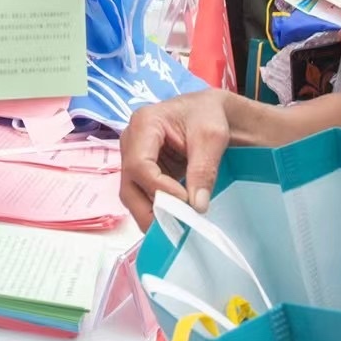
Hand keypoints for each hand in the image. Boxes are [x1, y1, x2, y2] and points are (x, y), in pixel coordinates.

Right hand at [120, 89, 232, 229]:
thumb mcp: (212, 138)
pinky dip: (157, 210)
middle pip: (128, 184)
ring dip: (152, 214)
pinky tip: (175, 219)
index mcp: (143, 124)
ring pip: (132, 195)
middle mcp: (130, 142)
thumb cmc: (208, 115)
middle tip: (176, 228)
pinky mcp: (142, 172)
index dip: (159, 188)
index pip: (139, 165)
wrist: (208, 111)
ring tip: (177, 228)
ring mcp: (133, 158)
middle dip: (149, 210)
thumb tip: (197, 206)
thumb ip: (203, 170)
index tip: (186, 202)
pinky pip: (143, 196)